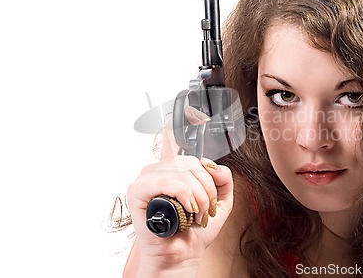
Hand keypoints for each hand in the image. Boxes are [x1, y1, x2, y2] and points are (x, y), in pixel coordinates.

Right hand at [126, 108, 233, 273]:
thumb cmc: (195, 229)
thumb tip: (216, 166)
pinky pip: (171, 182)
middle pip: (191, 159)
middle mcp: (161, 169)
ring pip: (184, 171)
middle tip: (207, 207)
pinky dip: (186, 196)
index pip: (175, 138)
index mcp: (176, 169)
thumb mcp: (220, 201)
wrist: (181, 254)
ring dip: (200, 196)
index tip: (192, 109)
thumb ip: (223, 178)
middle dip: (207, 186)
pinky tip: (187, 210)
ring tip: (198, 214)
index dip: (181, 120)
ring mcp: (148, 177)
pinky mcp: (138, 189)